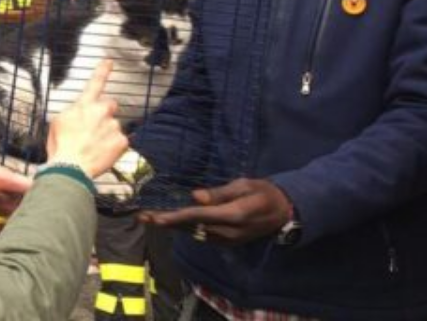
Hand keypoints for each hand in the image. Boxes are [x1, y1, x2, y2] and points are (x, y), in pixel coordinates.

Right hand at [46, 60, 128, 177]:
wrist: (70, 168)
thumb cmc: (61, 147)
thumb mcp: (57, 122)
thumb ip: (71, 112)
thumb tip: (78, 112)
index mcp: (84, 105)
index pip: (95, 83)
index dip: (103, 71)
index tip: (109, 62)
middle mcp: (101, 112)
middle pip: (109, 106)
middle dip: (104, 114)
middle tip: (93, 129)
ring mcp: (113, 126)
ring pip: (113, 126)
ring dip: (106, 133)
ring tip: (92, 146)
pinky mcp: (122, 141)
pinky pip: (120, 141)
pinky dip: (112, 147)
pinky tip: (100, 153)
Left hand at [138, 178, 292, 245]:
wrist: (284, 212)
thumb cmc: (264, 192)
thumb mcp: (244, 185)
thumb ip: (219, 193)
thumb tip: (195, 196)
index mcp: (233, 215)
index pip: (198, 217)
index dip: (174, 217)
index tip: (155, 217)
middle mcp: (228, 232)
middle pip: (191, 228)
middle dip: (166, 223)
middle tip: (142, 217)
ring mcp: (228, 240)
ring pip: (193, 234)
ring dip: (172, 227)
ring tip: (150, 219)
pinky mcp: (226, 242)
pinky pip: (201, 236)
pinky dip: (184, 229)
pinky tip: (170, 223)